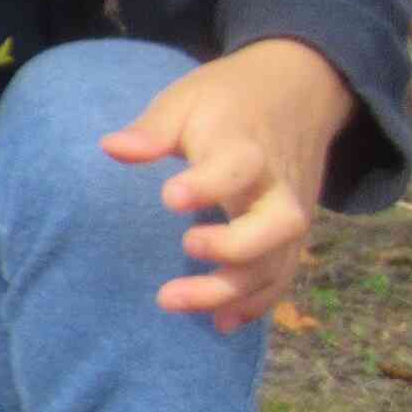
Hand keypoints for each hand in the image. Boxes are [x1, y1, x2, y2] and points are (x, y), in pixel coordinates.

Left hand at [100, 37, 354, 331]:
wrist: (300, 89)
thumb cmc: (228, 98)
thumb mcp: (187, 99)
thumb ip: (153, 129)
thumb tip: (112, 148)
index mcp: (246, 145)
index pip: (238, 166)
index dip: (208, 184)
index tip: (169, 197)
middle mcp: (276, 184)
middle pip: (277, 225)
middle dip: (234, 247)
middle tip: (185, 246)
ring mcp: (290, 212)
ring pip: (278, 261)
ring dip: (232, 289)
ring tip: (173, 300)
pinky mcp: (293, 234)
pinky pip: (284, 275)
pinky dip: (258, 303)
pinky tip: (221, 323)